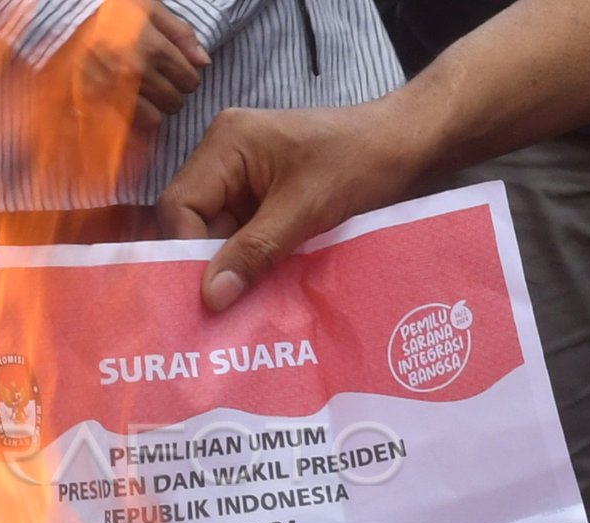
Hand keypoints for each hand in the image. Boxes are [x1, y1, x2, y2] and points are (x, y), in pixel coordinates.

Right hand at [51, 0, 208, 131]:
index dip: (188, 78)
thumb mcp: (149, 8)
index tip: (179, 74)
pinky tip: (131, 104)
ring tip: (147, 96)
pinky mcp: (97, 105)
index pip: (189, 79)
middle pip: (174, 102)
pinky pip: (129, 126)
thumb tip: (203, 63)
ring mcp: (115, 92)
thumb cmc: (112, 13)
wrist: (65, 22)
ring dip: (156, 110)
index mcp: (151, 47)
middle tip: (162, 85)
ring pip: (155, 119)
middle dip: (174, 95)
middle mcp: (135, 72)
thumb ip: (181, 33)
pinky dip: (135, 119)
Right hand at [158, 104, 423, 309]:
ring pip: (215, 235)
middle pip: (192, 222)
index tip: (205, 296)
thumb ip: (254, 251)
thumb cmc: (361, 162)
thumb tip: (210, 298)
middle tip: (219, 312)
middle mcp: (223, 158)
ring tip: (239, 307)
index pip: (179, 206)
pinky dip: (249, 263)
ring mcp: (241, 179)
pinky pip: (240, 237)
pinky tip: (258, 289)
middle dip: (206, 264)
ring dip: (230, 268)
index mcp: (225, 144)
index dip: (186, 252)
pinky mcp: (261, 198)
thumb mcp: (306, 209)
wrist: (410, 144)